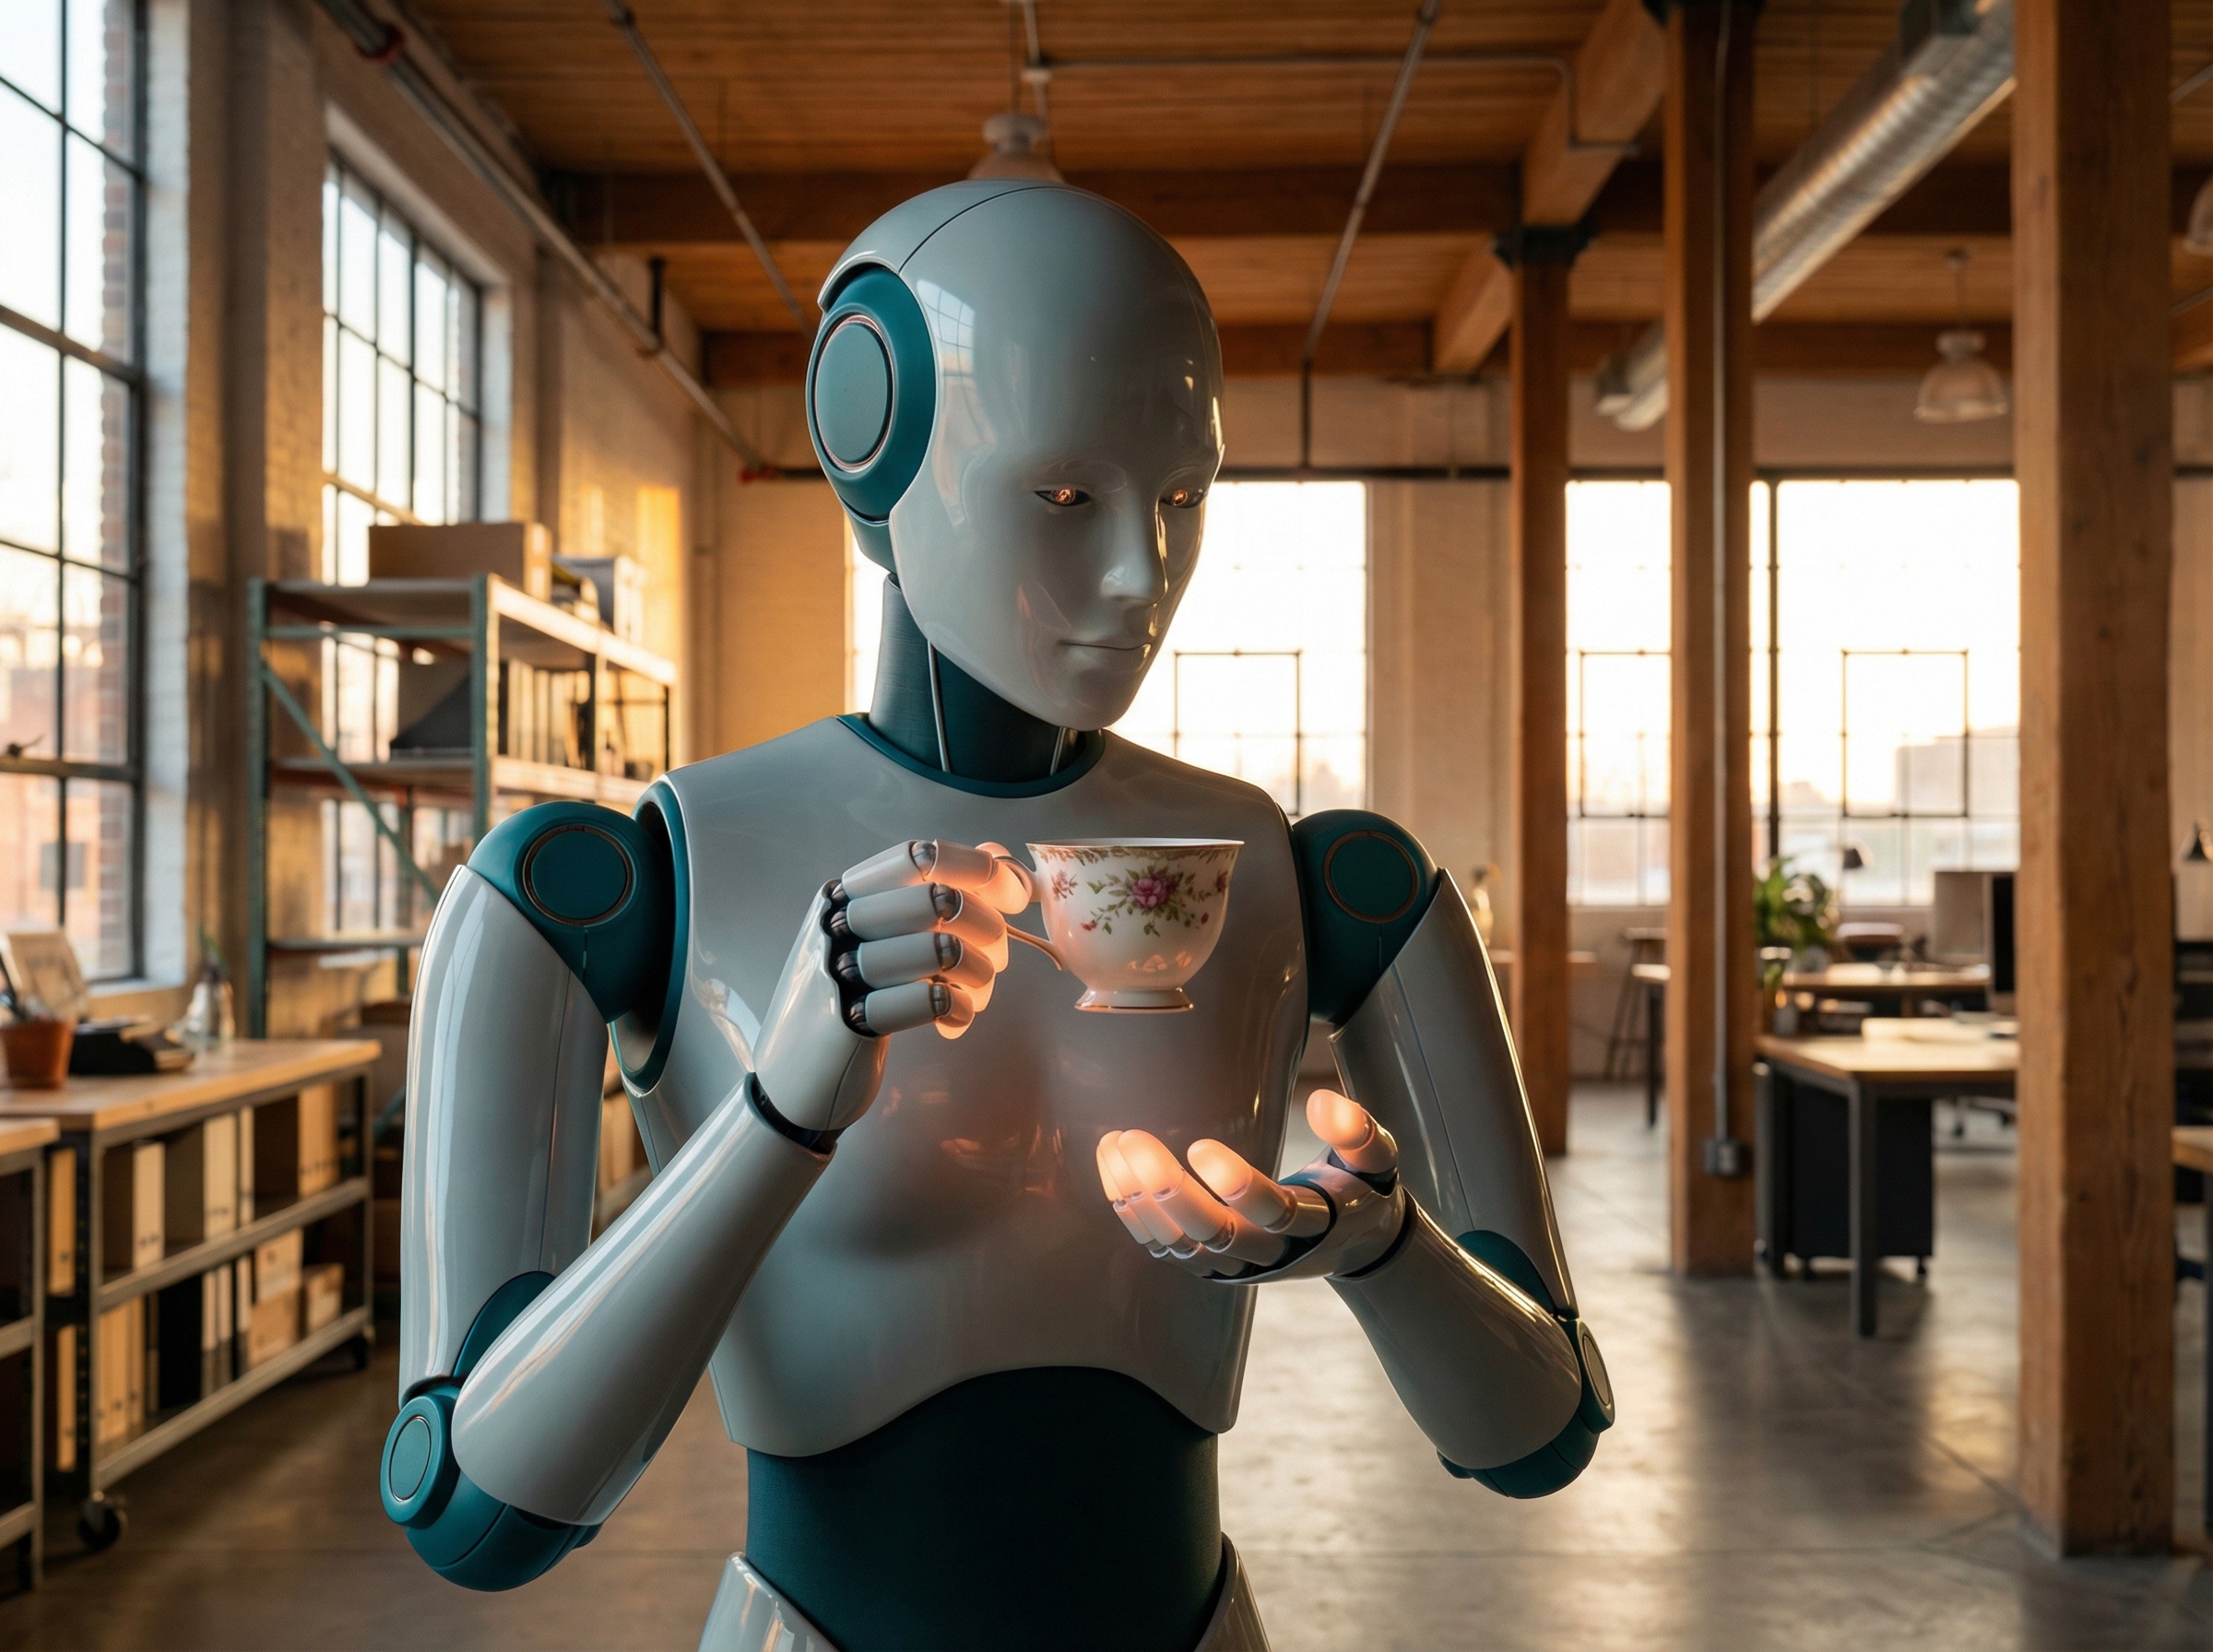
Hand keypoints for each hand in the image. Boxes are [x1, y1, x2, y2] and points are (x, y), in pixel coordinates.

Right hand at [829, 839, 1033, 1038]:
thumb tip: (997, 854)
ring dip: (980, 973)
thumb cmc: (855, 999)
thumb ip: (933, 895)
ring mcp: (839, 969)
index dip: (978, 871)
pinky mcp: (850, 1020)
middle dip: (988, 927)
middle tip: (992, 958)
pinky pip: (930, 1000)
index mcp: (846, 894)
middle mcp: (838, 922)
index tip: (1009, 901)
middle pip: (939, 898)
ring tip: (975, 992)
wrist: (793, 1081)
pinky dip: (960, 1009)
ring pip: (942, 948)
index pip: (921, 855)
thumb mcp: (880, 940)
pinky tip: (955, 1020)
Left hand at [1095, 1088, 1405, 1280]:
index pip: (1274, 1214)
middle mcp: (1274, 1253)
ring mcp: (1240, 1267)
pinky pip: (1168, 1251)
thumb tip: (1324, 1102)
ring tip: (1114, 1146)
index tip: (1200, 1145)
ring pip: (1183, 1247)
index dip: (1237, 1187)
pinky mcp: (1214, 1268)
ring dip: (1141, 1201)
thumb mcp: (1378, 1160)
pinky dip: (1136, 1218)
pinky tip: (1114, 1175)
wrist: (1352, 1244)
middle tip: (1133, 1140)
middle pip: (1217, 1235)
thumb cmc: (1360, 1188)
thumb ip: (1361, 1133)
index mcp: (1317, 1224)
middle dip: (1169, 1192)